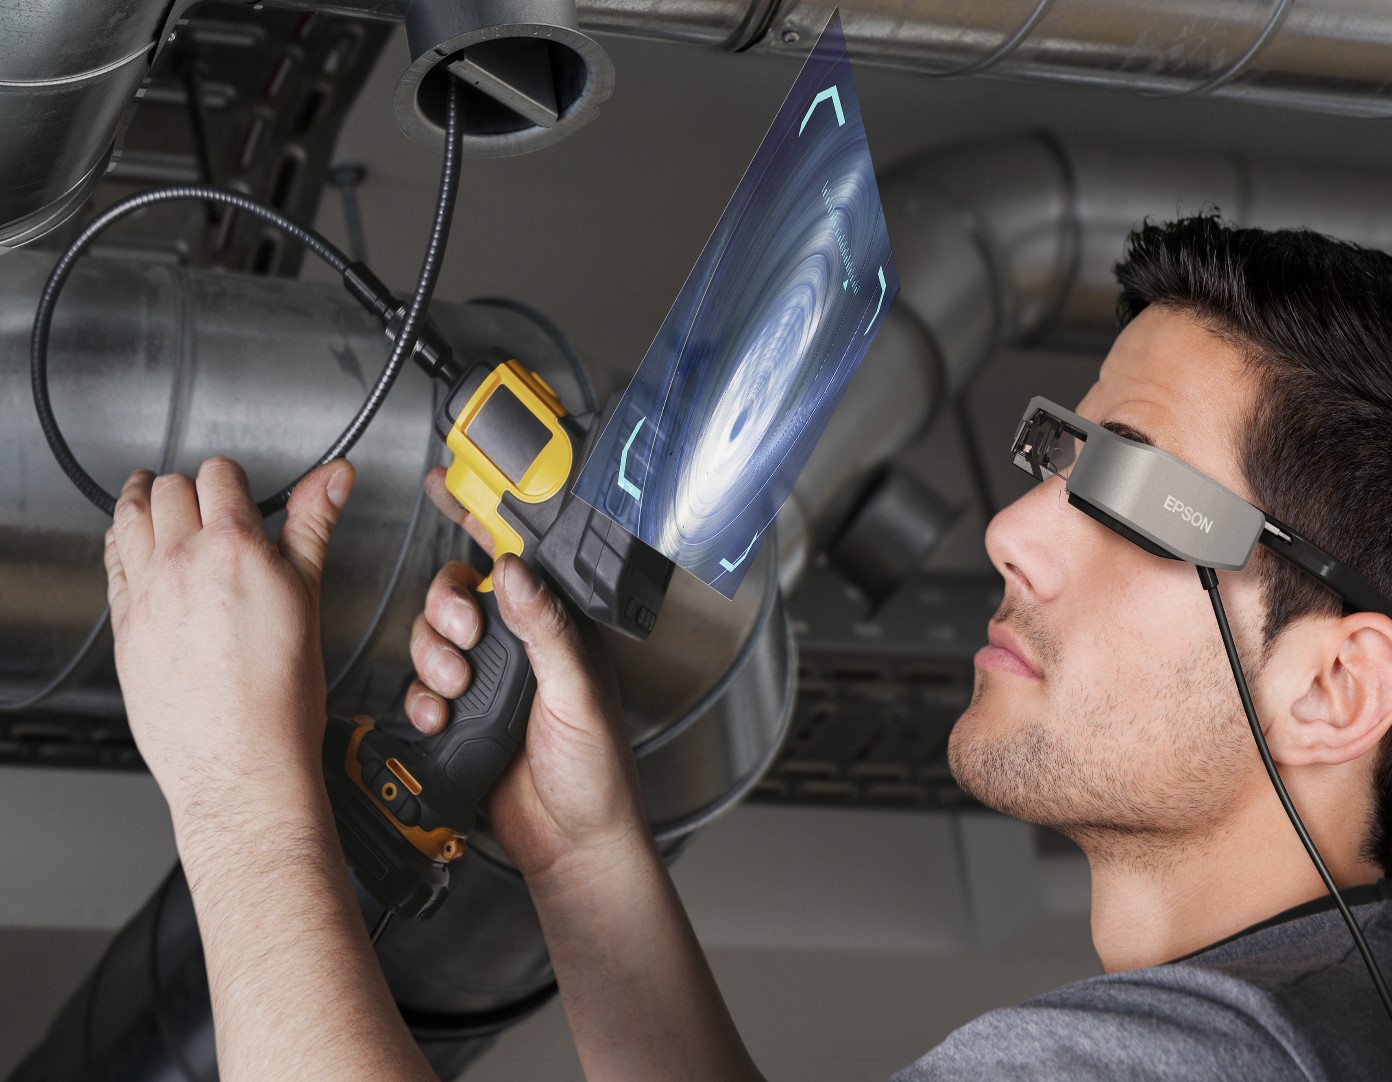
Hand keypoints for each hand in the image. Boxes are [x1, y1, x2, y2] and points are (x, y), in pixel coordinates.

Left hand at [102, 456, 353, 834]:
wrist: (242, 761)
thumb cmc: (281, 696)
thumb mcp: (308, 596)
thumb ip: (314, 526)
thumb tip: (333, 479)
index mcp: (234, 548)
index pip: (219, 475)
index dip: (231, 476)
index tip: (237, 486)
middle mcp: (182, 564)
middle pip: (168, 488)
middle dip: (188, 487)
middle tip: (201, 498)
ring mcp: (146, 594)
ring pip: (127, 517)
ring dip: (142, 502)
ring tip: (150, 499)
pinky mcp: (124, 627)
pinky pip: (111, 564)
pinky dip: (121, 546)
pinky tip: (132, 549)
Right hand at [403, 468, 648, 883]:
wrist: (571, 846)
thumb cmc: (599, 776)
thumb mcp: (578, 695)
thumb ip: (548, 632)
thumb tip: (520, 574)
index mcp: (558, 630)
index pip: (518, 559)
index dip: (483, 517)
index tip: (452, 482)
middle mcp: (521, 646)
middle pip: (459, 591)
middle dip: (447, 604)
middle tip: (464, 631)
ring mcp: (488, 680)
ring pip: (433, 636)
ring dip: (433, 656)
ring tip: (457, 687)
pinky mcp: (461, 715)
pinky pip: (421, 687)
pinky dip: (422, 699)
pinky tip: (443, 717)